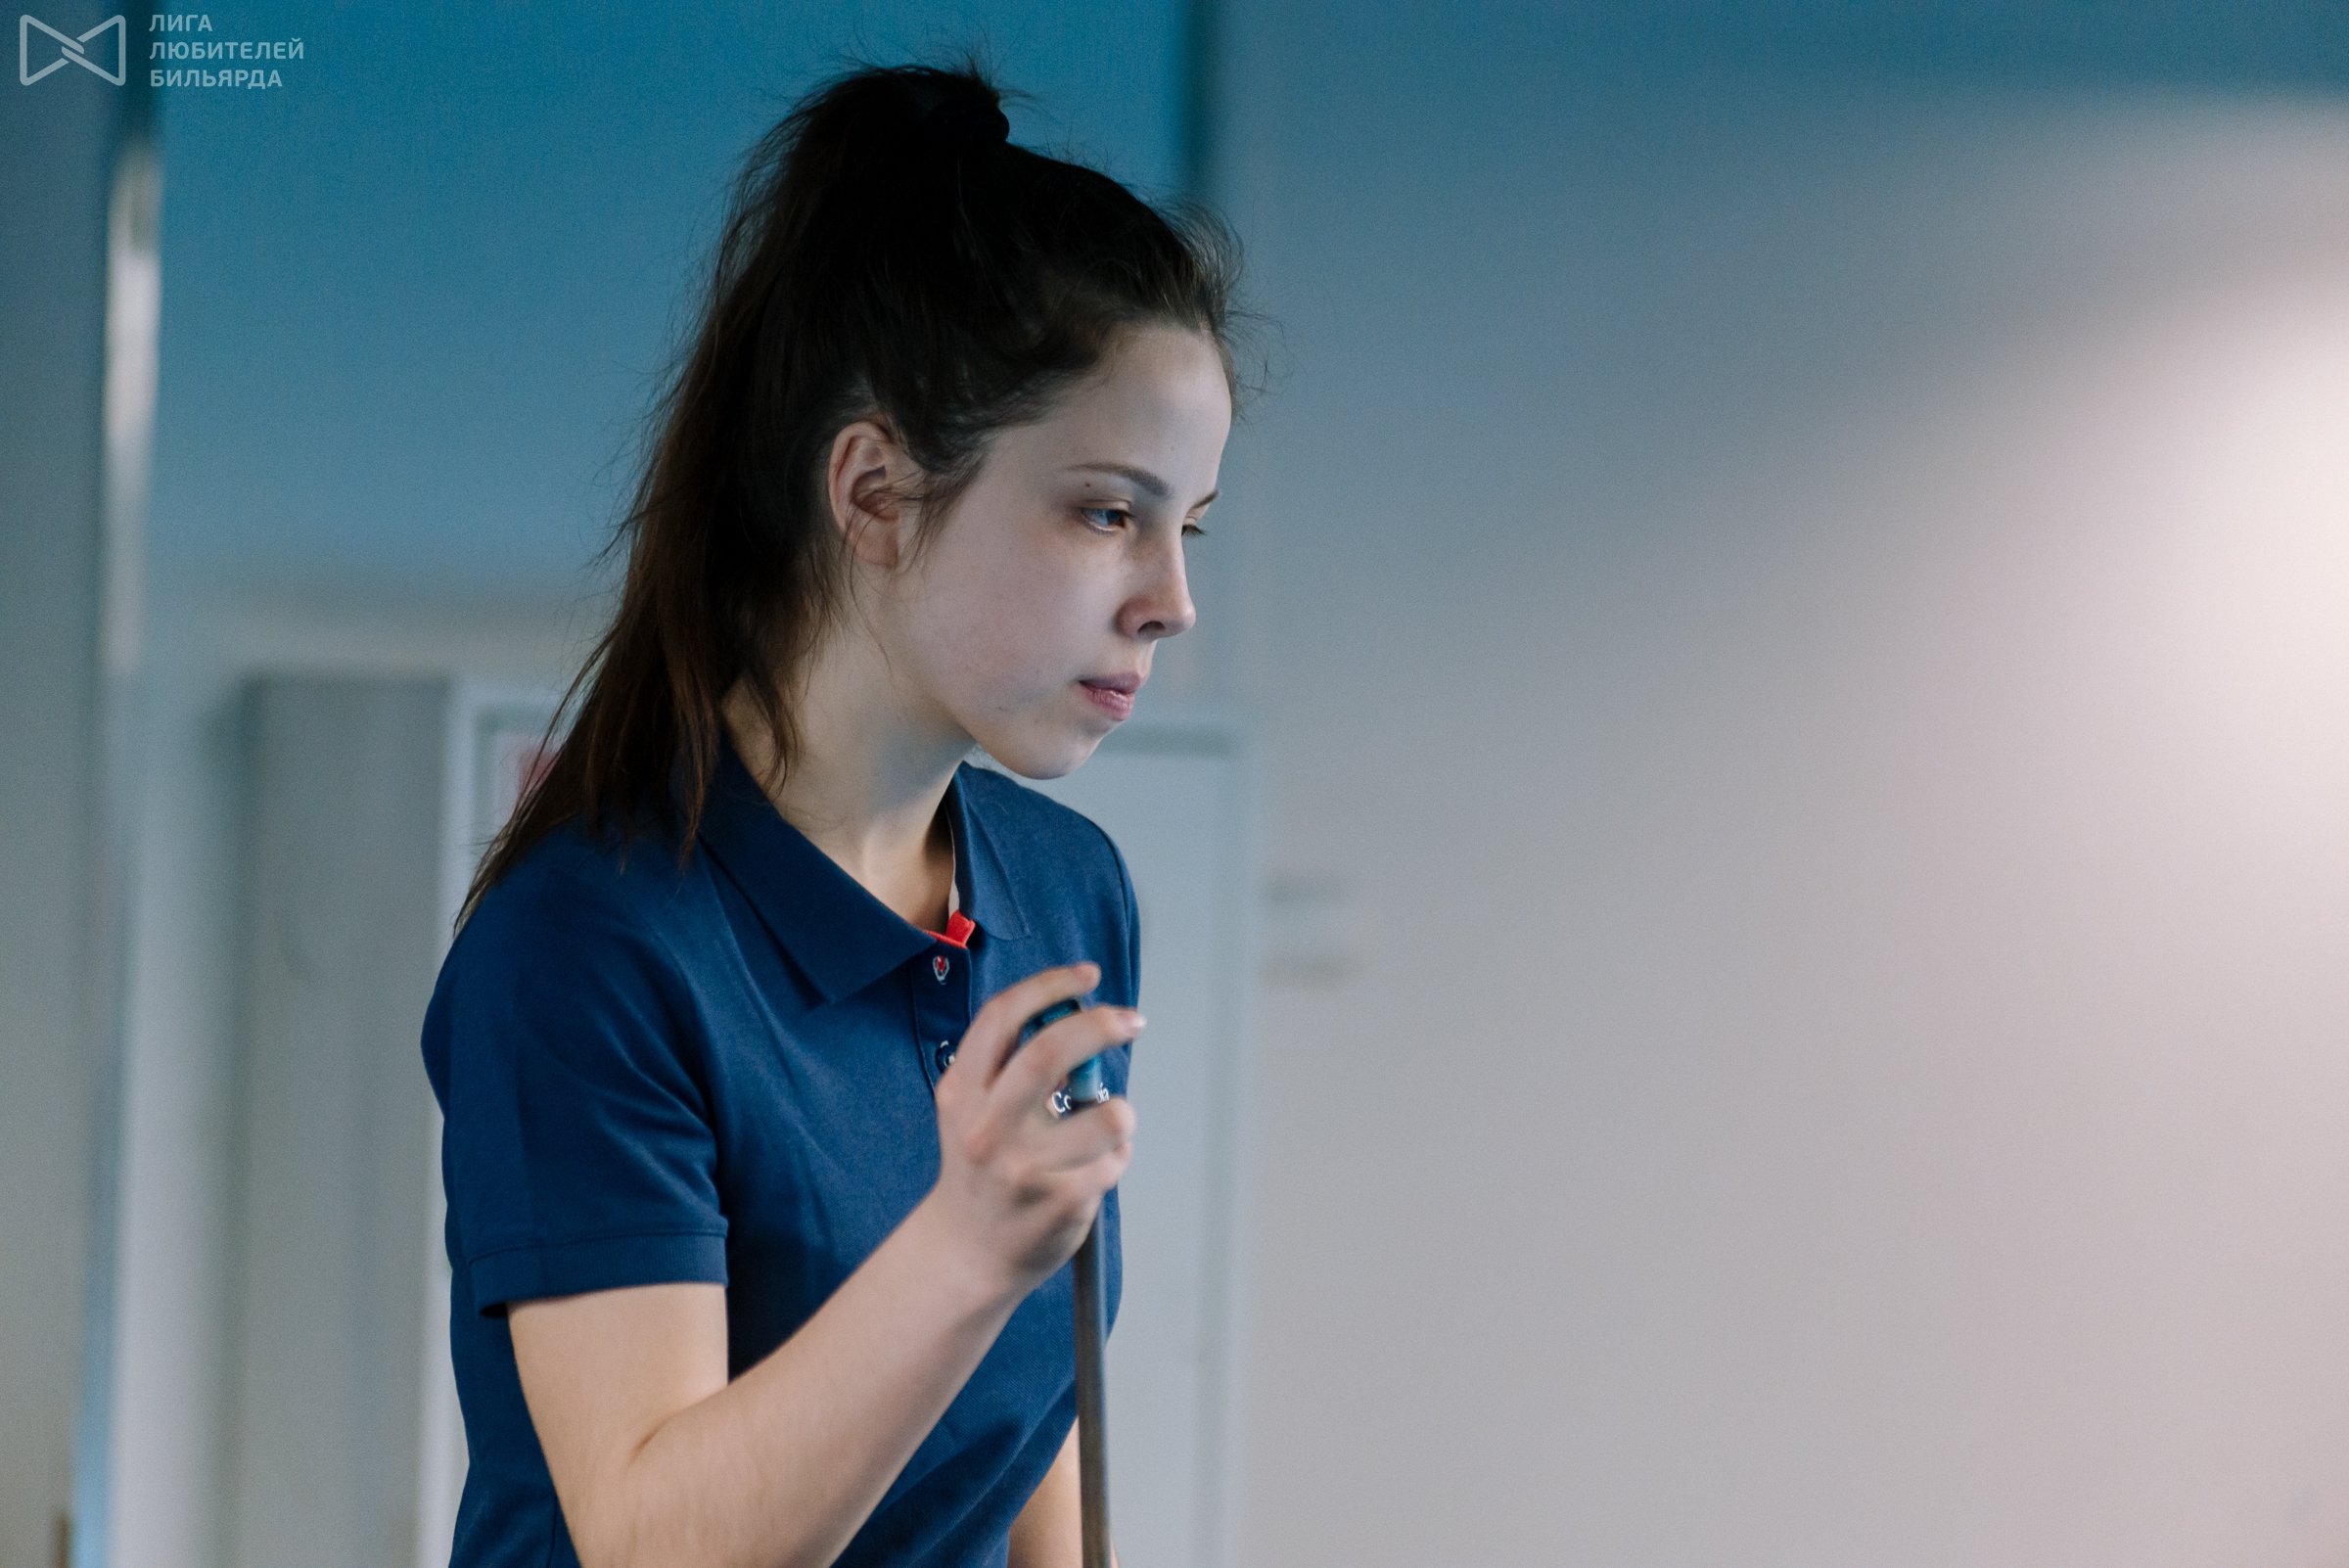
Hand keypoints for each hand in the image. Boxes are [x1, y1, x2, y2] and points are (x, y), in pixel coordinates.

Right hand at [928, 964, 1139, 1299]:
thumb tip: (1079, 1016)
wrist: (967, 1253)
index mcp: (961, 1093)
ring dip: (1121, 1112)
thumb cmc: (983, 1170)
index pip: (1003, 1016)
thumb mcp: (972, 1109)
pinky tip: (1093, 1169)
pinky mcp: (1062, 1202)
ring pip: (1109, 1113)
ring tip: (1107, 1125)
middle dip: (1103, 1024)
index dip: (1050, 985)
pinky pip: (1116, 1159)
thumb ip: (1010, 1064)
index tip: (1087, 976)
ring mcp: (1025, 1168)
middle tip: (1131, 1021)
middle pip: (1053, 1050)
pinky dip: (1117, 1157)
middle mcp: (987, 1127)